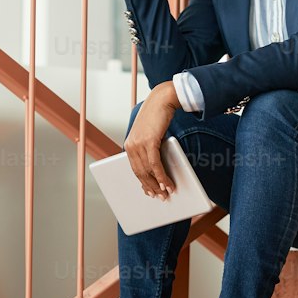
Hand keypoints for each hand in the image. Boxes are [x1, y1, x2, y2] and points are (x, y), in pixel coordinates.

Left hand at [124, 82, 180, 198]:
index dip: (143, 182)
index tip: (150, 191)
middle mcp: (131, 145)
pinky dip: (162, 176)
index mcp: (129, 144)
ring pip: (148, 171)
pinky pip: (155, 164)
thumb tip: (157, 168)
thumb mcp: (151, 135)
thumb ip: (150, 149)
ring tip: (167, 192)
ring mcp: (138, 144)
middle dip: (151, 187)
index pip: (135, 168)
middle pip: (140, 172)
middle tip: (161, 197)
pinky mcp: (149, 142)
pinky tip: (168, 183)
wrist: (162, 100)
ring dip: (159, 184)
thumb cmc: (158, 116)